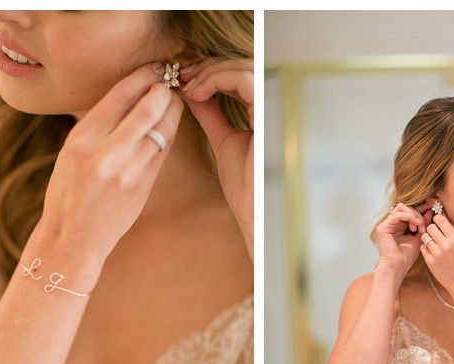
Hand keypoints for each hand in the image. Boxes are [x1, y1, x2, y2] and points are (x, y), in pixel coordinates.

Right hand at [40, 63, 183, 257]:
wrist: (74, 235)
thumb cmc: (69, 190)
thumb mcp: (72, 150)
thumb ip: (99, 124)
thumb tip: (130, 94)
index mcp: (83, 138)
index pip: (121, 94)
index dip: (143, 76)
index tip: (154, 68)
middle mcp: (107, 153)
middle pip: (149, 108)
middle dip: (164, 90)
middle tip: (169, 82)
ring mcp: (128, 171)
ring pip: (163, 130)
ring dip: (173, 111)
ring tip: (174, 101)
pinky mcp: (144, 186)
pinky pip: (163, 152)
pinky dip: (169, 134)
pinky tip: (169, 125)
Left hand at [180, 59, 253, 258]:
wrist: (251, 208)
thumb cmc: (244, 183)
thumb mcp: (222, 139)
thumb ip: (211, 114)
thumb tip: (193, 93)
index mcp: (263, 112)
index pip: (240, 76)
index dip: (211, 72)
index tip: (184, 80)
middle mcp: (271, 107)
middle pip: (241, 66)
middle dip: (207, 68)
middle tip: (182, 76)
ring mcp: (272, 109)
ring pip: (243, 68)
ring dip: (210, 72)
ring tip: (188, 85)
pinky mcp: (268, 113)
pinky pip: (245, 80)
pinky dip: (218, 79)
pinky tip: (198, 92)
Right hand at [376, 202, 431, 273]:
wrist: (397, 268)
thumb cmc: (406, 257)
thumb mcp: (419, 237)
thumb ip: (423, 224)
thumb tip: (430, 211)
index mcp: (399, 225)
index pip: (409, 210)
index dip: (421, 208)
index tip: (432, 208)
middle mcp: (391, 223)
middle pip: (406, 207)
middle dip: (418, 213)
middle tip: (425, 225)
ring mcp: (386, 224)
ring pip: (402, 208)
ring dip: (414, 215)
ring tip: (420, 227)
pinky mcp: (383, 227)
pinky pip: (398, 215)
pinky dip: (409, 217)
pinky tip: (415, 226)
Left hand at [420, 213, 453, 298]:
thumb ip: (452, 234)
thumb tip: (442, 219)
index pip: (441, 220)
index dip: (437, 219)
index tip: (437, 221)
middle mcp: (446, 245)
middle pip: (430, 227)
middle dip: (431, 228)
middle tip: (434, 233)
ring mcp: (437, 254)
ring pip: (424, 237)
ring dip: (427, 238)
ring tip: (433, 242)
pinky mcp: (430, 262)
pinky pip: (422, 248)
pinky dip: (425, 248)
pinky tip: (431, 251)